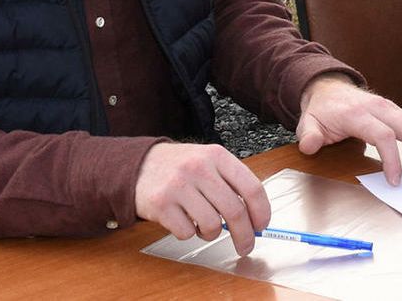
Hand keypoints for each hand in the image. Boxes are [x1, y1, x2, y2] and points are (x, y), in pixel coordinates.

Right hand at [134, 142, 269, 254]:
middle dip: (244, 235)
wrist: (139, 164)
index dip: (262, 211)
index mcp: (217, 156)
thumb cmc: (181, 166)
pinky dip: (190, 233)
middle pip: (235, 211)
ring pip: (212, 225)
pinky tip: (185, 221)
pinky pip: (187, 232)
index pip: (252, 187)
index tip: (262, 226)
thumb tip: (255, 216)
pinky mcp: (161, 204)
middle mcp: (199, 168)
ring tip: (204, 225)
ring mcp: (179, 186)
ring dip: (212, 233)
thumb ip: (232, 182)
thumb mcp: (209, 161)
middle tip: (245, 245)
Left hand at [296, 73, 401, 185]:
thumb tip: (309, 146)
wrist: (330, 87)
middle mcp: (381, 108)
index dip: (392, 159)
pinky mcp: (399, 113)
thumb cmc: (322, 110)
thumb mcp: (308, 122)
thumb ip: (309, 135)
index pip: (383, 135)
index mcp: (359, 113)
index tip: (395, 182)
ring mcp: (393, 109)